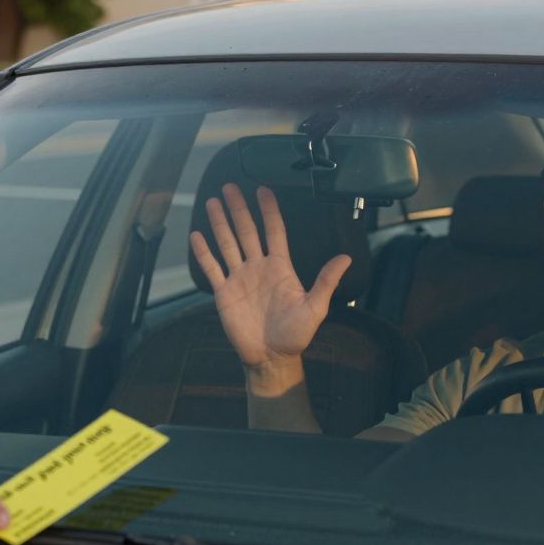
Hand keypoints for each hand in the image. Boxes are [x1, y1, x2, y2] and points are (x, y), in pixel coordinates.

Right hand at [189, 183, 351, 370]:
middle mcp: (258, 267)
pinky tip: (196, 236)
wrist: (272, 357)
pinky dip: (203, 253)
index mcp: (280, 267)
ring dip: (220, 223)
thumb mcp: (315, 307)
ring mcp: (240, 278)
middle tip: (231, 187)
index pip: (274, 231)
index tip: (264, 190)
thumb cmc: (296, 334)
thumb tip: (347, 258)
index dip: (269, 210)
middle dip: (239, 209)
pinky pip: (212, 268)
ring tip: (213, 202)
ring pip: (228, 244)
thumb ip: (327, 281)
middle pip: (247, 231)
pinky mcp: (224, 293)